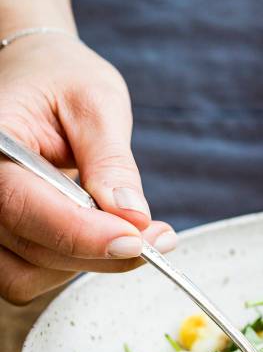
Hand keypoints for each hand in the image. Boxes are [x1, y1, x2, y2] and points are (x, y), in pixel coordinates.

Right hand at [0, 32, 175, 303]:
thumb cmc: (62, 78)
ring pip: (28, 275)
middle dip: (101, 251)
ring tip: (132, 232)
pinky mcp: (0, 238)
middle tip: (158, 237)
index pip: (26, 207)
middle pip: (33, 248)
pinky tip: (101, 237)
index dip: (85, 234)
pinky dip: (70, 267)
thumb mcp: (96, 104)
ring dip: (86, 264)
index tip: (139, 240)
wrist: (36, 74)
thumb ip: (112, 162)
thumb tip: (132, 215)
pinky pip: (28, 277)